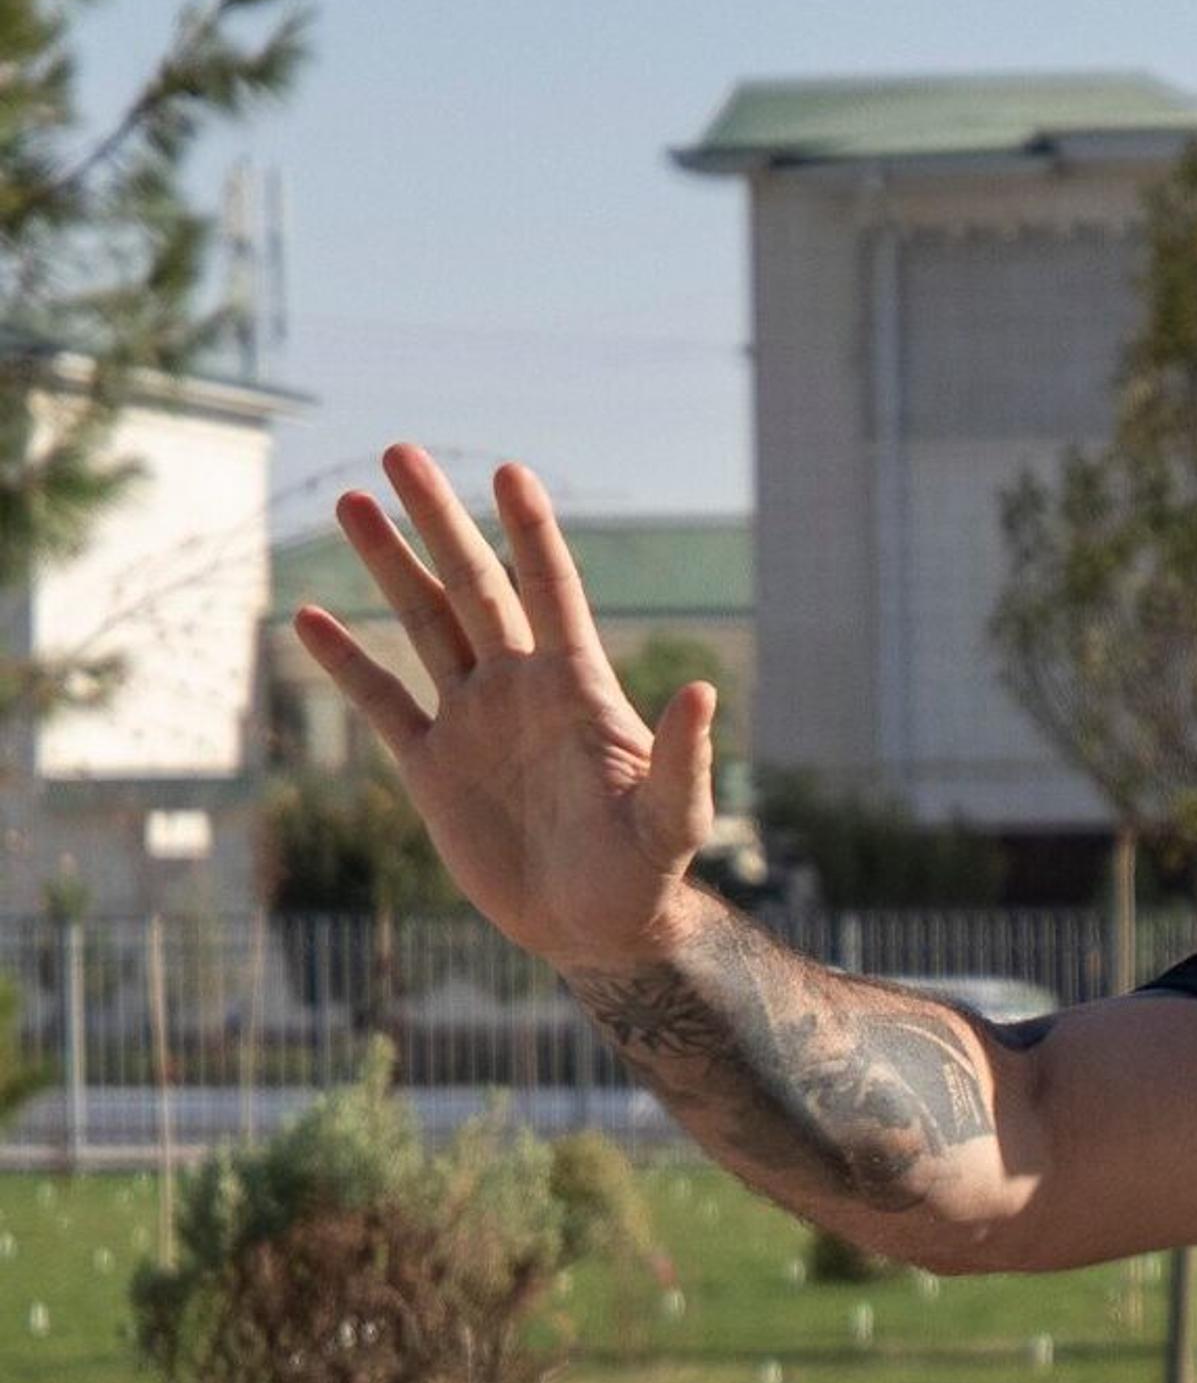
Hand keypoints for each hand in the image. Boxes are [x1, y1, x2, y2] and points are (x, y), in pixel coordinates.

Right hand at [292, 445, 718, 970]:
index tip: (509, 471)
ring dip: (388, 566)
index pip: (551, 591)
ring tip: (352, 503)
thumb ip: (683, 758)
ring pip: (424, 626)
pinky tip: (309, 617)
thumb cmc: (648, 874)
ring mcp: (474, 722)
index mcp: (577, 689)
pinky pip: (383, 702)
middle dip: (438, 521)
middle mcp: (520, 689)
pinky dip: (346, 662)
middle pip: (473, 587)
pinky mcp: (434, 767)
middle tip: (399, 452)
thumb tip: (702, 692)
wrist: (598, 930)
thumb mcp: (673, 818)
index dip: (531, 533)